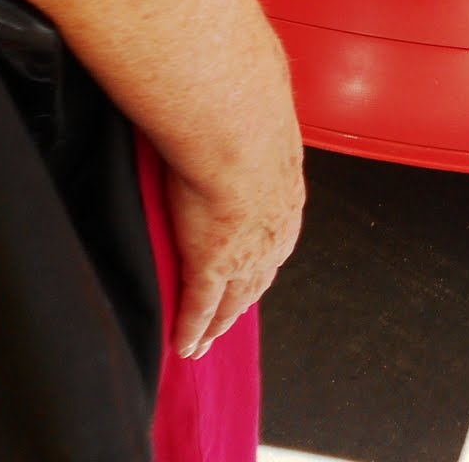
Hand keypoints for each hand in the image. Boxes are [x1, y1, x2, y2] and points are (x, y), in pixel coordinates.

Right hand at [166, 139, 304, 359]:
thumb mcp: (260, 140)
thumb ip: (251, 148)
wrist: (239, 133)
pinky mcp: (210, 266)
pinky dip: (190, 329)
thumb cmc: (249, 124)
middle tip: (226, 324)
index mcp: (285, 206)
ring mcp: (243, 257)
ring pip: (230, 301)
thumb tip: (242, 133)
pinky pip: (198, 308)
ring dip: (217, 325)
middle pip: (257, 283)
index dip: (259, 267)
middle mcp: (273, 239)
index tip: (250, 281)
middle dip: (240, 305)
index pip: (272, 246)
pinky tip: (182, 345)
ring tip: (203, 343)